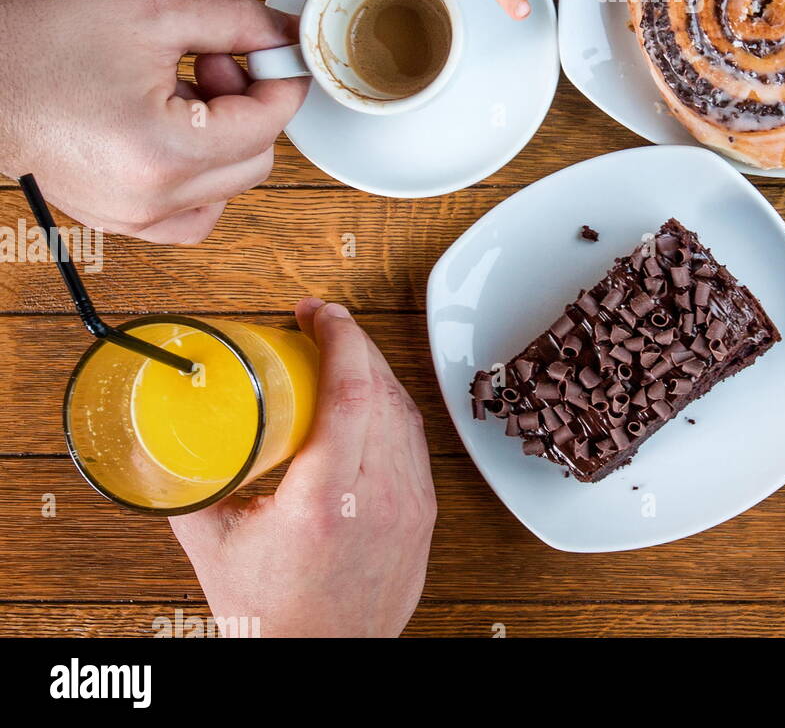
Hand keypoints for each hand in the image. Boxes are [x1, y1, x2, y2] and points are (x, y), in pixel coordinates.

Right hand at [0, 0, 306, 242]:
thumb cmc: (39, 44)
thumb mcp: (151, 13)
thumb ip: (234, 21)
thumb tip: (283, 33)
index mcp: (164, 152)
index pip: (268, 122)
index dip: (281, 76)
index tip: (272, 48)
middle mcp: (151, 199)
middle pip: (257, 158)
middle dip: (250, 103)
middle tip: (210, 62)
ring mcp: (131, 217)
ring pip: (228, 187)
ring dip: (226, 138)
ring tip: (181, 92)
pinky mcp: (116, 218)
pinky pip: (190, 213)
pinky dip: (202, 176)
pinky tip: (175, 131)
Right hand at [170, 300, 436, 637]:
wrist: (322, 664)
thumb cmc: (273, 618)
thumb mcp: (216, 548)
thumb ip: (191, 488)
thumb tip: (167, 436)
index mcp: (327, 501)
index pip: (352, 392)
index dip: (341, 338)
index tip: (320, 312)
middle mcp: (381, 496)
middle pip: (382, 389)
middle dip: (352, 341)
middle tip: (319, 322)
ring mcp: (411, 504)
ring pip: (405, 411)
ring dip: (374, 369)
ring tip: (338, 352)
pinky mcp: (425, 512)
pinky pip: (414, 440)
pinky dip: (390, 406)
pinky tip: (367, 396)